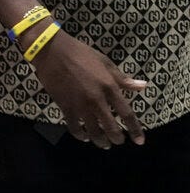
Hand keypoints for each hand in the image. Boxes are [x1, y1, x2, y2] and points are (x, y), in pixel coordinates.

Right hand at [29, 30, 146, 147]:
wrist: (51, 49)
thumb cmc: (79, 52)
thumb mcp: (104, 61)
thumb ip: (122, 78)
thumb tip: (142, 86)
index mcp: (109, 87)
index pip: (127, 114)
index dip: (135, 130)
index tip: (139, 141)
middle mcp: (97, 99)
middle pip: (111, 128)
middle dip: (117, 138)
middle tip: (118, 141)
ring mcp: (80, 104)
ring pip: (94, 132)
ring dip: (100, 141)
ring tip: (103, 143)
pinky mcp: (65, 106)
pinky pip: (74, 127)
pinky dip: (81, 135)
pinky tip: (84, 136)